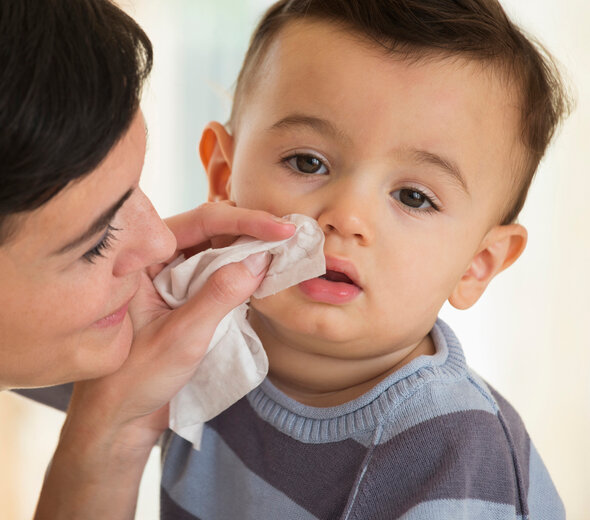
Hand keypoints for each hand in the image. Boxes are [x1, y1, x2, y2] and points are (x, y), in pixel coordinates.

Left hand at [35, 203, 294, 519]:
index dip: (246, 221)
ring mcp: (175, 281)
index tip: (281, 230)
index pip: (201, 222)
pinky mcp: (189, 299)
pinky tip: (266, 274)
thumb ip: (218, 296)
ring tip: (286, 251)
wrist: (121, 419)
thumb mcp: (180, 336)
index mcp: (144, 260)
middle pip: (214, 231)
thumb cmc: (133, 380)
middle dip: (253, 231)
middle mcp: (160, 262)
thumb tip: (259, 261)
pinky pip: (221, 276)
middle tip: (291, 236)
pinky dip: (245, 274)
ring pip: (220, 252)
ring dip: (252, 251)